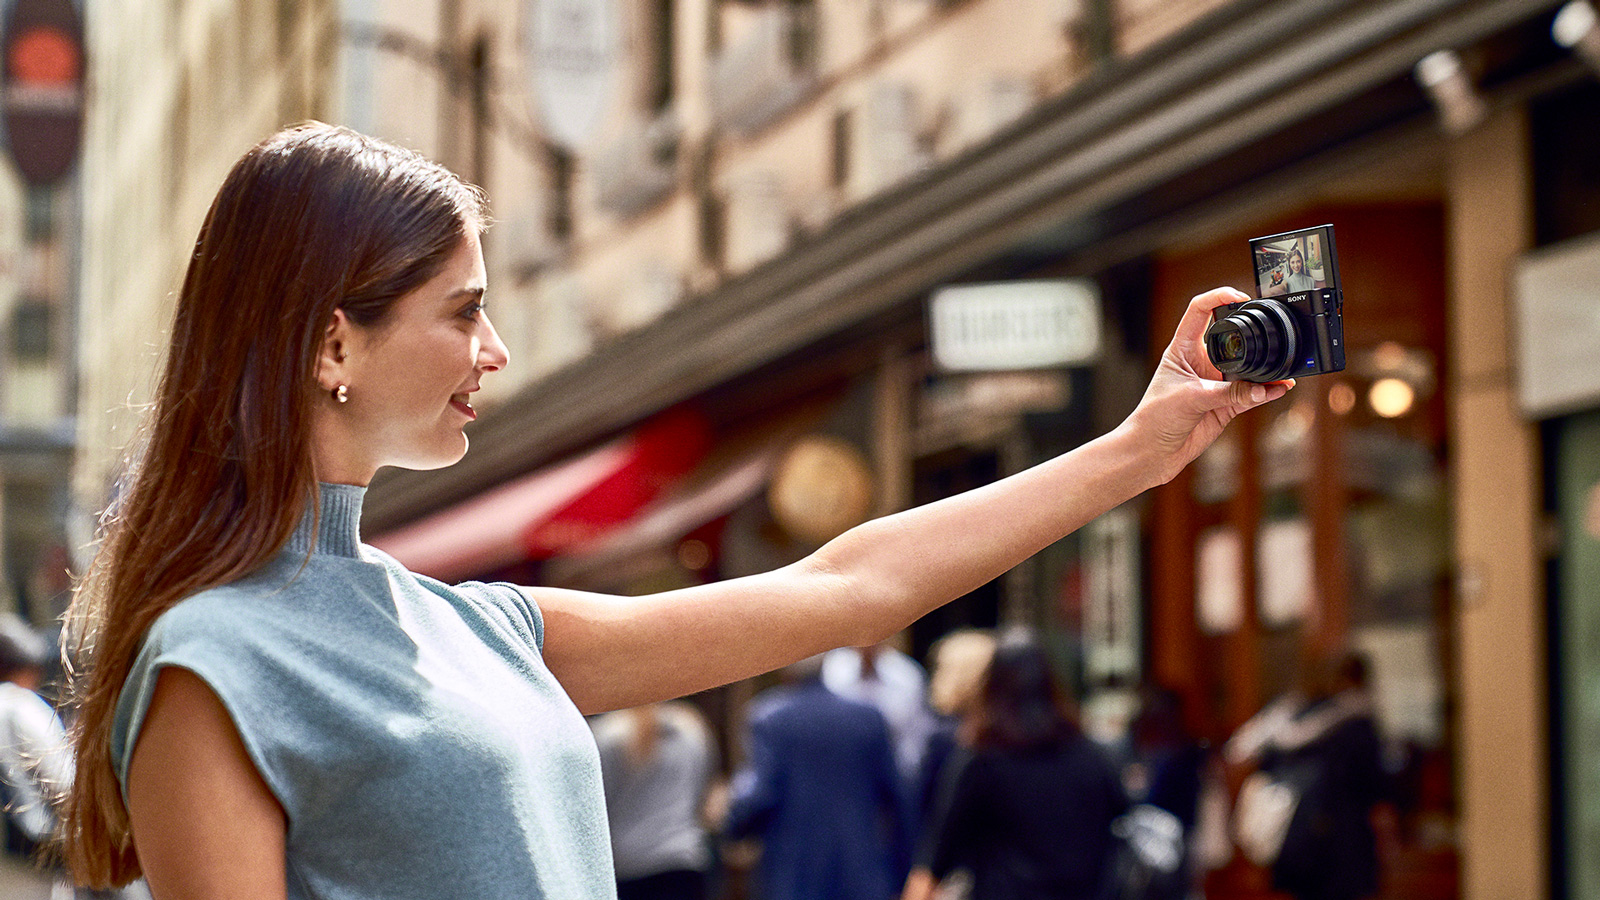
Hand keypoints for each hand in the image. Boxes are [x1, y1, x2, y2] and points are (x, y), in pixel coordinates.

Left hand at [1125, 287, 1293, 483]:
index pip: (1199, 311)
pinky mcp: (1225, 405)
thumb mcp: (1191, 398)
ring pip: (1246, 370)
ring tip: (1282, 372)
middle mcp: (1201, 362)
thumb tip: (1263, 389)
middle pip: (1231, 339)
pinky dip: (1267, 392)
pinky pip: (1252, 395)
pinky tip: (1280, 389)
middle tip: (1270, 333)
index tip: (1239, 296)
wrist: (1152, 452)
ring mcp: (1214, 383)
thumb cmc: (1155, 418)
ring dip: (1264, 370)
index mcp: (1183, 349)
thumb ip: (1229, 393)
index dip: (1218, 297)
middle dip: (1251, 335)